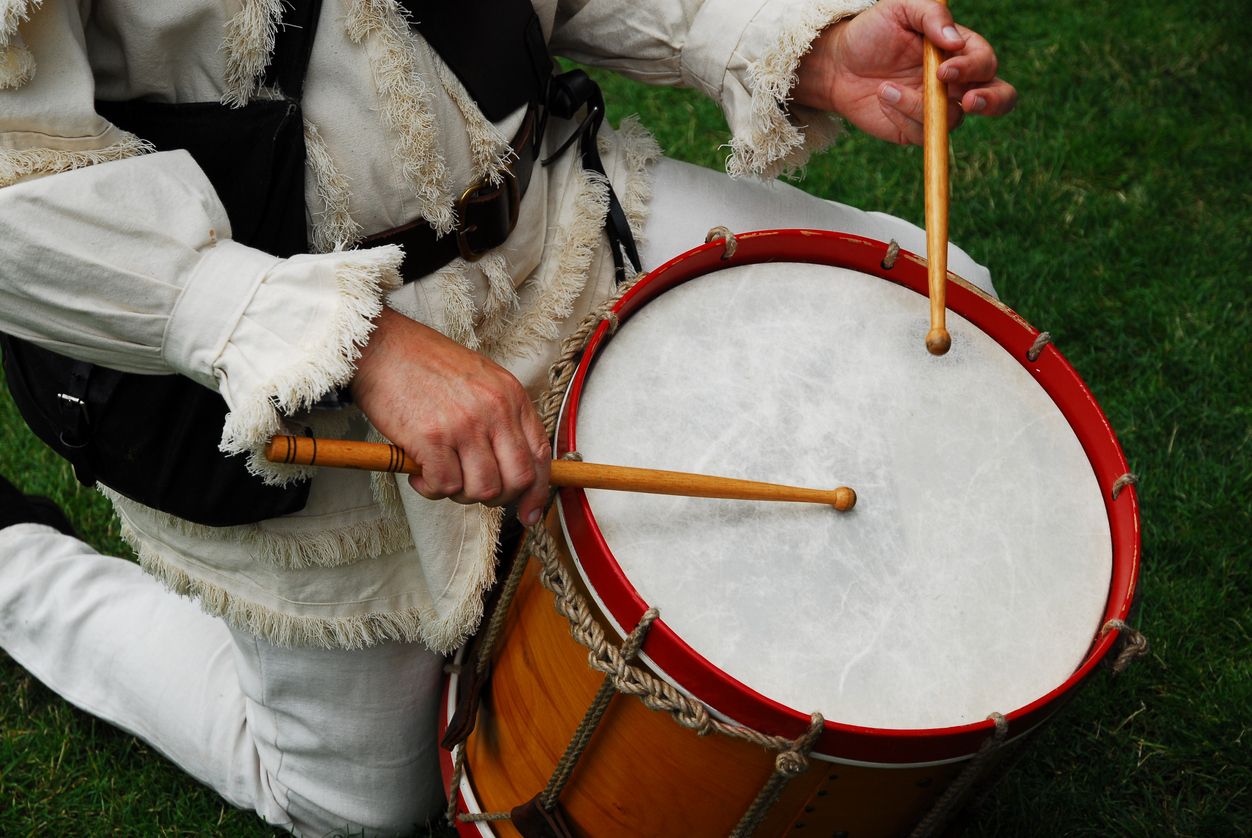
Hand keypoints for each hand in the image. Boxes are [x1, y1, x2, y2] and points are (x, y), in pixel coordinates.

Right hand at [350, 307, 550, 525]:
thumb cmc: (426, 364)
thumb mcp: (481, 380)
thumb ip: (501, 417)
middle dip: (498, 498)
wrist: (382, 346)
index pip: (539, 455)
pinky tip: (419, 473)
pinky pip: (445, 486)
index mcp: (511, 396)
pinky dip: (431, 489)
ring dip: (461, 494)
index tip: (528, 513)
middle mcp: (495, 410)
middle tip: (471, 491)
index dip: (537, 492)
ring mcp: (465, 424)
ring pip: (483, 489)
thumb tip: (511, 465)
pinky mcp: (432, 438)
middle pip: (517, 479)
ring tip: (440, 476)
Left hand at [793, 0, 1016, 144]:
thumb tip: (955, 41)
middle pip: (1000, 98)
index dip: (972, 69)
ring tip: (884, 88)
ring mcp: (939, 108)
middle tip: (970, 102)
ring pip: (952, 120)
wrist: (838, 64)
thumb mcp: (900, 9)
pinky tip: (882, 97)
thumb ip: (930, 16)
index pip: (985, 63)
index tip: (944, 71)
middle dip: (993, 101)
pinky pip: (923, 134)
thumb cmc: (872, 32)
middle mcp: (957, 82)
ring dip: (918, 106)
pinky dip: (902, 117)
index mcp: (960, 50)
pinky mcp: (916, 130)